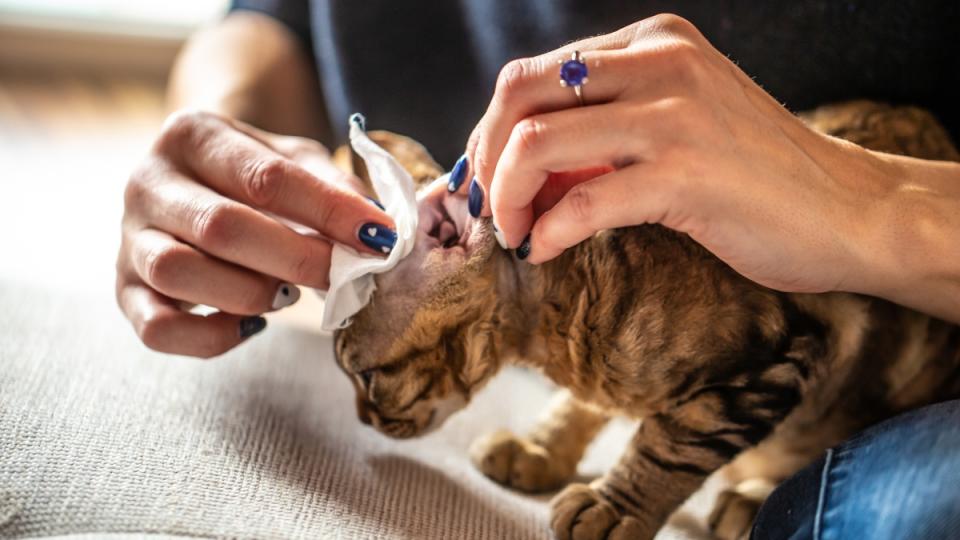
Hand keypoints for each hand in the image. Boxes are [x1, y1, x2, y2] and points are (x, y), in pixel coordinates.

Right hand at [117, 110, 394, 357]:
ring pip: (178, 272)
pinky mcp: (124, 290)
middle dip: (296, 258)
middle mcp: (148, 181)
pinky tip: (251, 325)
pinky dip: (212, 337)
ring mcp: (129, 237)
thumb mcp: (298, 160)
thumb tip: (380, 232)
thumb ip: (336, 188)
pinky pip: (158, 328)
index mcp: (193, 135)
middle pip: (221, 226)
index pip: (265, 176)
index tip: (379, 237)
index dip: (329, 212)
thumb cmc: (255, 174)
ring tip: (286, 293)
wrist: (196, 182)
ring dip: (249, 292)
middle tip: (342, 275)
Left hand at [467, 14, 886, 294]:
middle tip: (487, 207)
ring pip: (536, 142)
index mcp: (653, 42)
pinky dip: (547, 232)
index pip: (533, 74)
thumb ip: (606, 126)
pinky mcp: (685, 173)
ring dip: (506, 197)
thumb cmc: (755, 174)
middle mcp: (659, 63)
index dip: (491, 132)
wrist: (848, 210)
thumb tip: (515, 163)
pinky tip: (546, 250)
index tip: (485, 179)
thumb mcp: (677, 121)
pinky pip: (580, 202)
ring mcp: (673, 115)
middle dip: (485, 158)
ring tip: (514, 232)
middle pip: (519, 94)